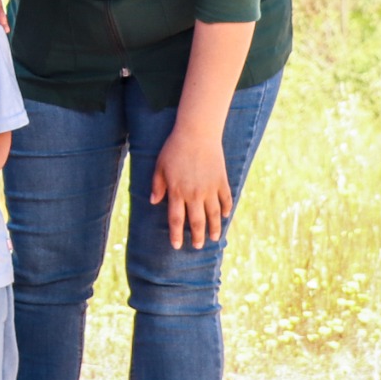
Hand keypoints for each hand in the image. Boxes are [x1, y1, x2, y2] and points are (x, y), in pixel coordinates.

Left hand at [150, 125, 231, 249]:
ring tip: (214, 238)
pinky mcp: (221, 180)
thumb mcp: (160, 166)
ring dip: (214, 227)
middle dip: (197, 236)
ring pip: (214, 214)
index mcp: (177, 192)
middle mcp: (194, 194)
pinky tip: (226, 216)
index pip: (176, 219)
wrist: (197, 133)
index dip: (176, 234)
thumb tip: (154, 202)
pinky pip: (226, 199)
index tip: (177, 245)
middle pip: (196, 221)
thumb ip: (157, 186)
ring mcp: (210, 188)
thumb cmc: (174, 148)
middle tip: (197, 246)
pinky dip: (227, 208)